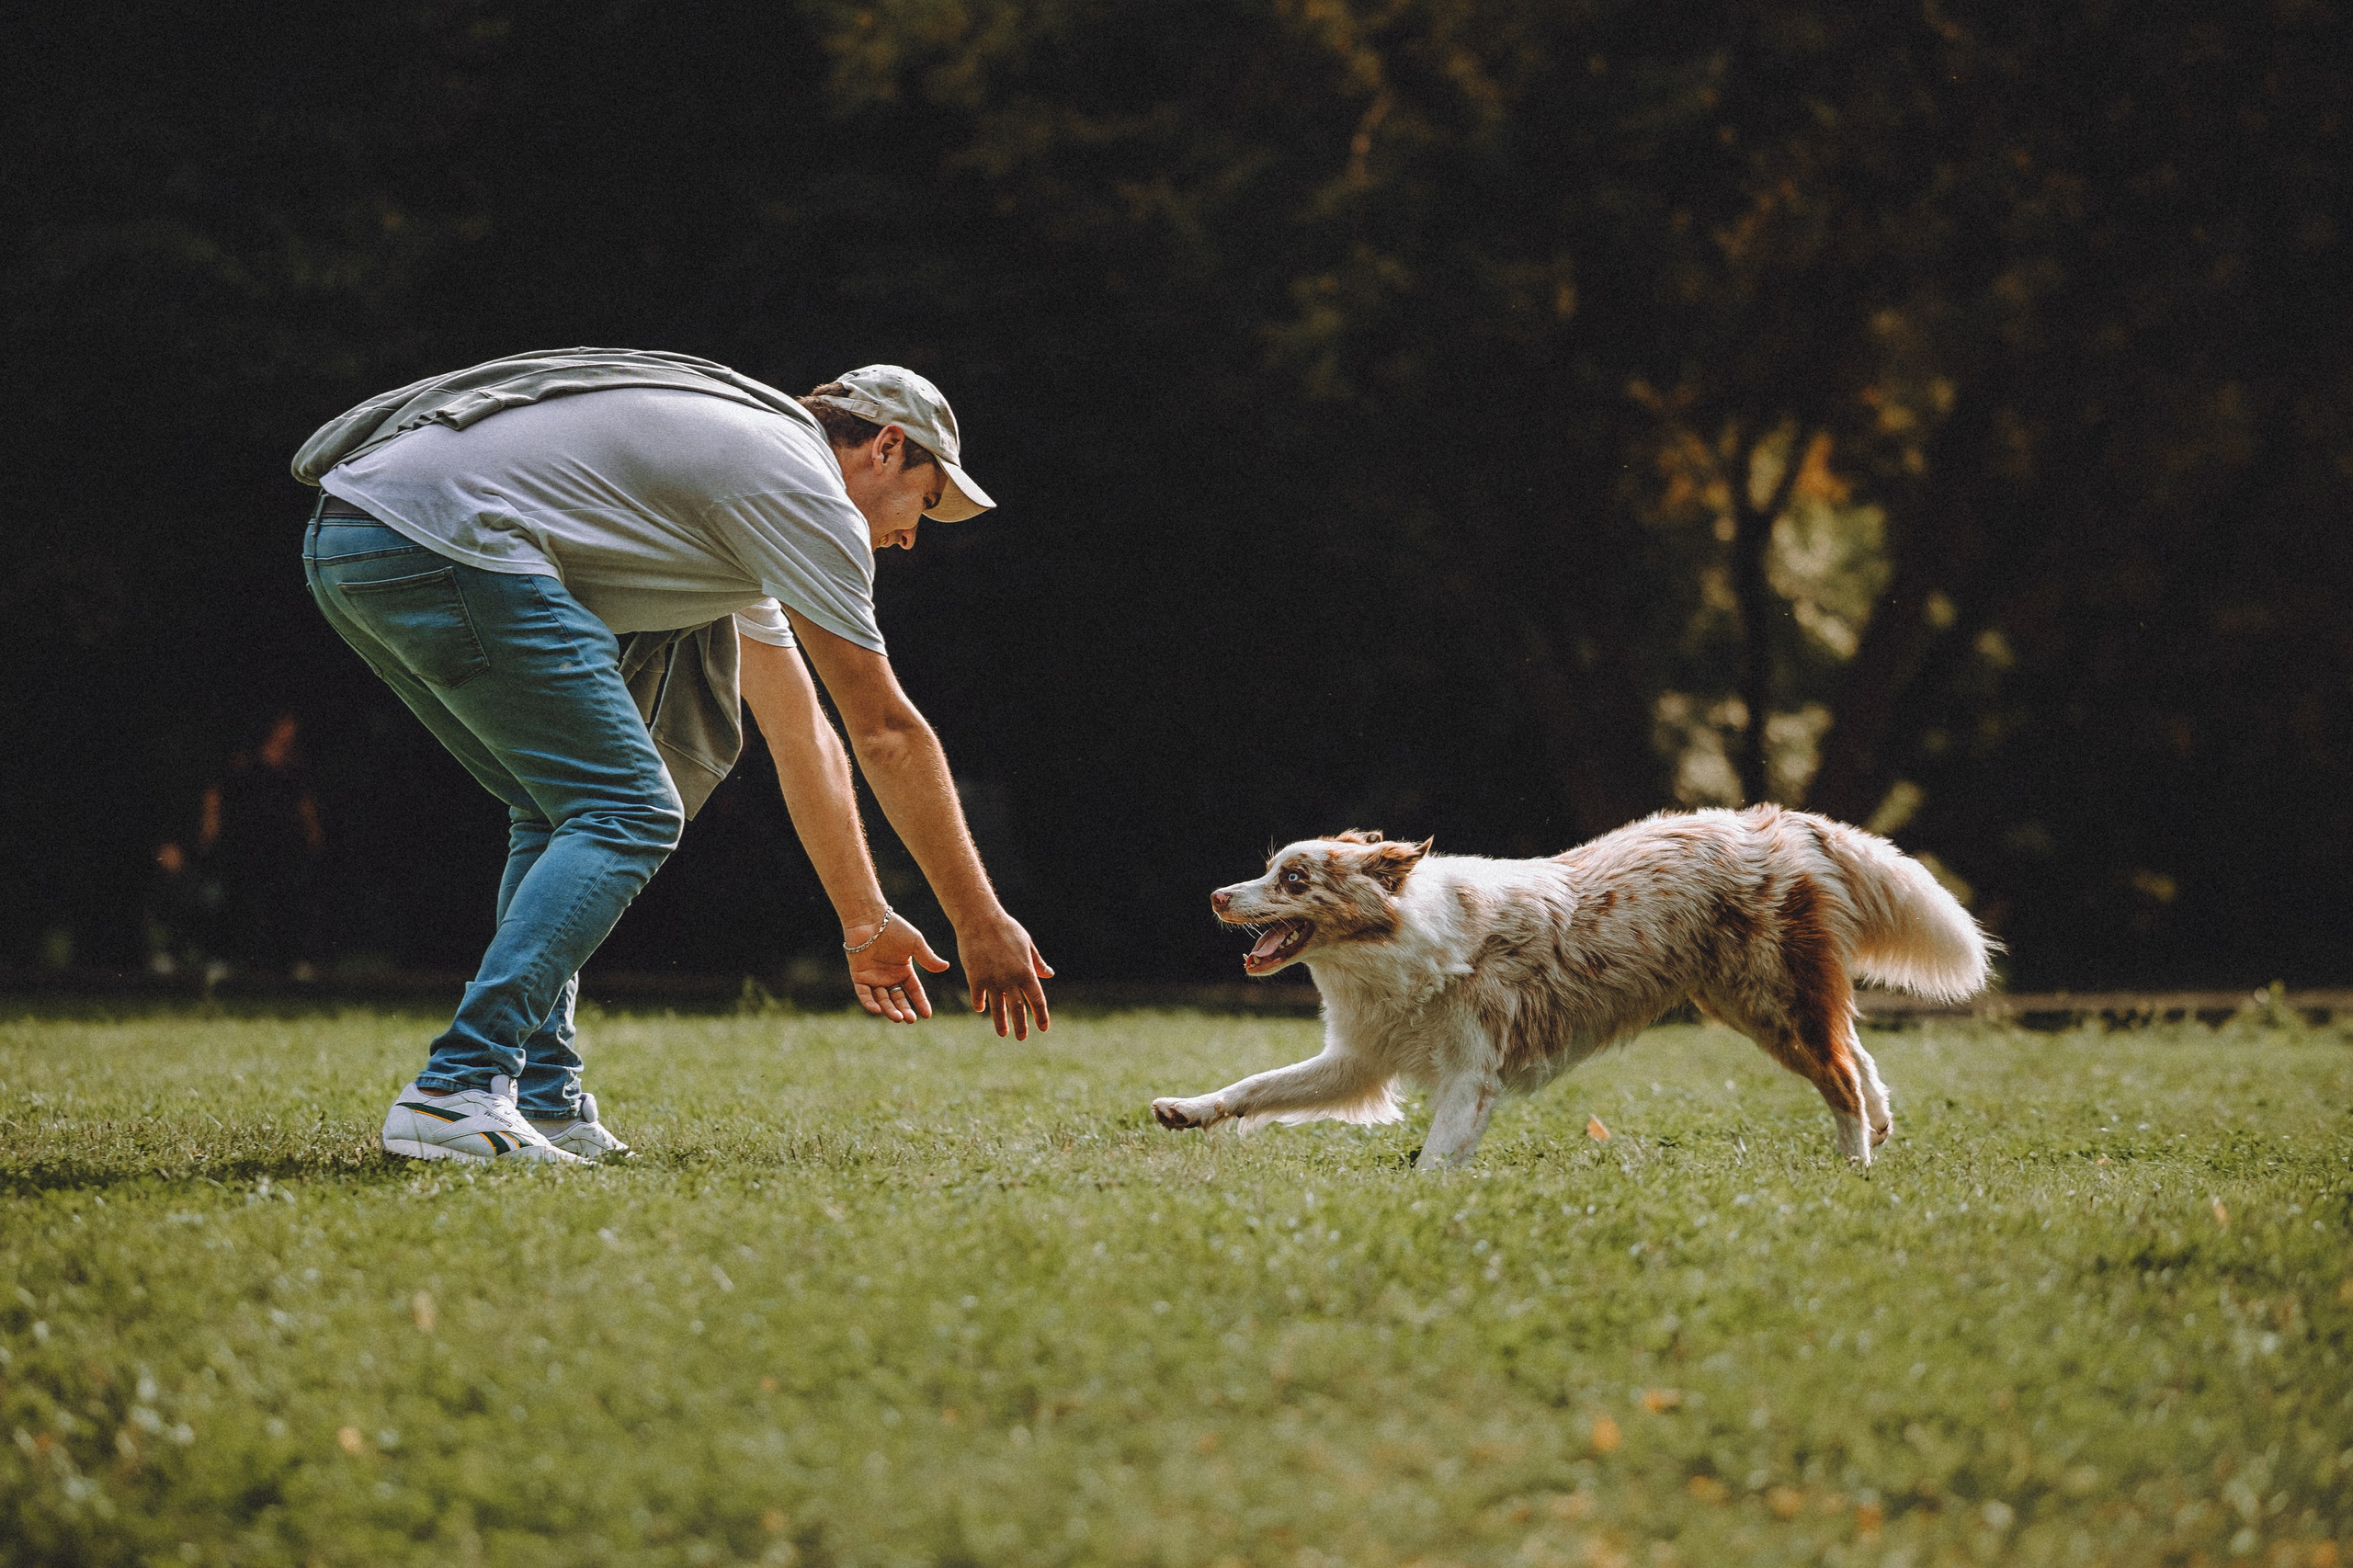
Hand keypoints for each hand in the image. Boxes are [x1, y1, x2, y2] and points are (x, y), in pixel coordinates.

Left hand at [845, 913, 950, 1022]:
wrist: (871, 919)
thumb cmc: (894, 928)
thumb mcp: (915, 943)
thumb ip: (928, 957)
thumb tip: (945, 967)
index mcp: (904, 970)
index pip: (914, 991)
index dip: (921, 1003)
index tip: (928, 1015)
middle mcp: (889, 977)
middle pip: (898, 999)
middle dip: (904, 1010)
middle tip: (910, 1019)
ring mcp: (874, 978)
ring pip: (882, 1000)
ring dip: (889, 1010)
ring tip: (897, 1017)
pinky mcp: (859, 976)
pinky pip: (864, 994)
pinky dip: (869, 1003)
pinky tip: (878, 1010)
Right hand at [955, 910, 1054, 1038]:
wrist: (980, 919)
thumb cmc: (1006, 929)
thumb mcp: (1027, 944)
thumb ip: (1037, 962)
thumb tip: (1049, 975)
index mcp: (1026, 972)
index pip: (1037, 999)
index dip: (1041, 1015)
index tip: (1043, 1028)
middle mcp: (1010, 979)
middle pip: (1018, 1009)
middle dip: (1021, 1025)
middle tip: (1022, 1037)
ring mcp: (992, 980)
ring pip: (998, 1008)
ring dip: (1001, 1022)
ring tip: (1003, 1033)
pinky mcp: (975, 978)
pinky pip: (978, 997)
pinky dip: (980, 1004)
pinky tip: (981, 1008)